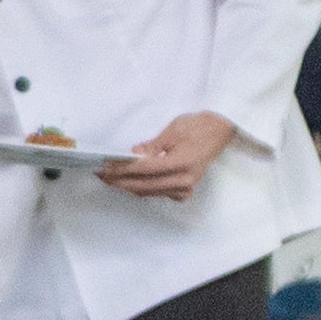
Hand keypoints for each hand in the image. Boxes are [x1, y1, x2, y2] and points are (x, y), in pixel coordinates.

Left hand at [101, 111, 241, 199]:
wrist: (219, 130)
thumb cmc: (198, 126)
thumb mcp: (173, 130)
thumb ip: (152, 146)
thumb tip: (132, 155)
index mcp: (182, 164)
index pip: (145, 170)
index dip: (122, 170)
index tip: (105, 167)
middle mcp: (184, 181)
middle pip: (144, 186)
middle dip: (119, 181)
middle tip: (101, 175)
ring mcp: (185, 189)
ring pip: (149, 192)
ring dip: (128, 186)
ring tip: (109, 178)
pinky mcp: (184, 191)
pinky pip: (157, 193)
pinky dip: (141, 188)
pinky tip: (128, 182)